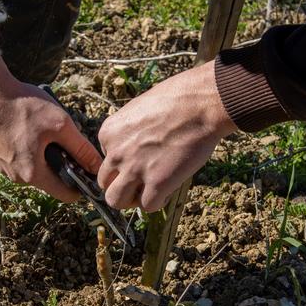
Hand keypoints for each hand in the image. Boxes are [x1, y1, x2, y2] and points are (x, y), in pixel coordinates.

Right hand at [0, 48, 101, 201]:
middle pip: (52, 181)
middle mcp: (17, 178)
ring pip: (37, 170)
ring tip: (46, 132)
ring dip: (46, 156)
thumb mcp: (61, 125)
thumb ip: (81, 149)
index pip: (66, 195)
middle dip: (63, 165)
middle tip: (65, 140)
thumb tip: (97, 166)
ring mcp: (5, 169)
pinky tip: (30, 129)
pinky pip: (23, 160)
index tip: (87, 168)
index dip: (82, 184)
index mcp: (33, 175)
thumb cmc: (23, 106)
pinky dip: (32, 150)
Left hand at [97, 60, 236, 211]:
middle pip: (105, 183)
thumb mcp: (140, 109)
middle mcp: (116, 153)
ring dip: (132, 199)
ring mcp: (134, 170)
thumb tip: (137, 146)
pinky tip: (169, 188)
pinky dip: (158, 201)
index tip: (143, 157)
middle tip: (141, 180)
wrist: (201, 104)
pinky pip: (147, 206)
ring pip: (116, 201)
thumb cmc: (177, 100)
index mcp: (108, 133)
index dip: (124, 163)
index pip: (106, 160)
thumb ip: (130, 131)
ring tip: (150, 190)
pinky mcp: (157, 184)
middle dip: (121, 185)